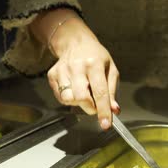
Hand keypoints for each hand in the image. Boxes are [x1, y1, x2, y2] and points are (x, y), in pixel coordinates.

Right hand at [30, 9, 119, 129]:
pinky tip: (75, 90)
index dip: (103, 111)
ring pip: (68, 99)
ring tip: (85, 94)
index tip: (105, 124)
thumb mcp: (111, 71)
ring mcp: (63, 70)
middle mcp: (77, 67)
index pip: (100, 92)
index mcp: (95, 64)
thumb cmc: (96, 58)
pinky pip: (60, 97)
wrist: (76, 42)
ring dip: (79, 103)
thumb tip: (114, 110)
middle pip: (81, 98)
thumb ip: (112, 92)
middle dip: (90, 108)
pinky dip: (70, 99)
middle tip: (95, 105)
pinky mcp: (52, 75)